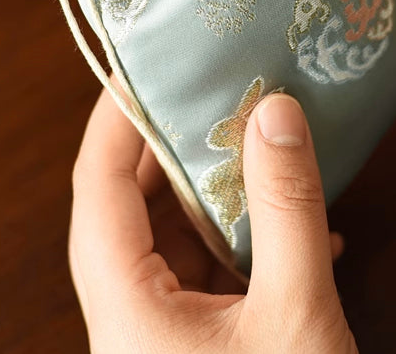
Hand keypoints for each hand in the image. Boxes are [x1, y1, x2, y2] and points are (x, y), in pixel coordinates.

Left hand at [69, 86, 356, 352]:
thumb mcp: (296, 311)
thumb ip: (287, 209)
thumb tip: (275, 112)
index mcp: (128, 309)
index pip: (99, 187)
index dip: (117, 119)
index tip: (142, 68)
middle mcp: (130, 316)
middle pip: (130, 206)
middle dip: (171, 145)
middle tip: (208, 91)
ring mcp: (162, 329)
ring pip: (169, 235)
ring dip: (211, 189)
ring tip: (250, 139)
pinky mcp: (197, 339)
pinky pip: (203, 265)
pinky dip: (240, 234)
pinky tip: (290, 221)